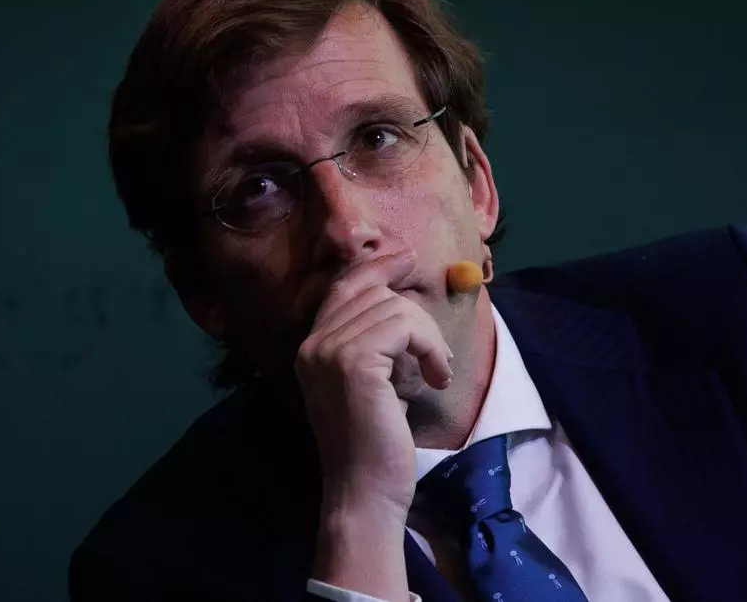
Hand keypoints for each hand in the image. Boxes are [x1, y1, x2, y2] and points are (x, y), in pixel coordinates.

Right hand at [296, 248, 451, 598]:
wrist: (366, 490)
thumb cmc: (376, 443)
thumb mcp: (375, 381)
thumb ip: (375, 343)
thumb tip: (398, 299)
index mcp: (311, 347)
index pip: (344, 286)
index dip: (376, 267)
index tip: (405, 257)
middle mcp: (313, 344)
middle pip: (373, 291)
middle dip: (415, 315)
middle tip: (436, 354)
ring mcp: (329, 351)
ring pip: (395, 307)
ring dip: (429, 338)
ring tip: (435, 373)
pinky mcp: (354, 363)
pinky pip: (406, 326)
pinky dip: (431, 346)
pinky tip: (435, 377)